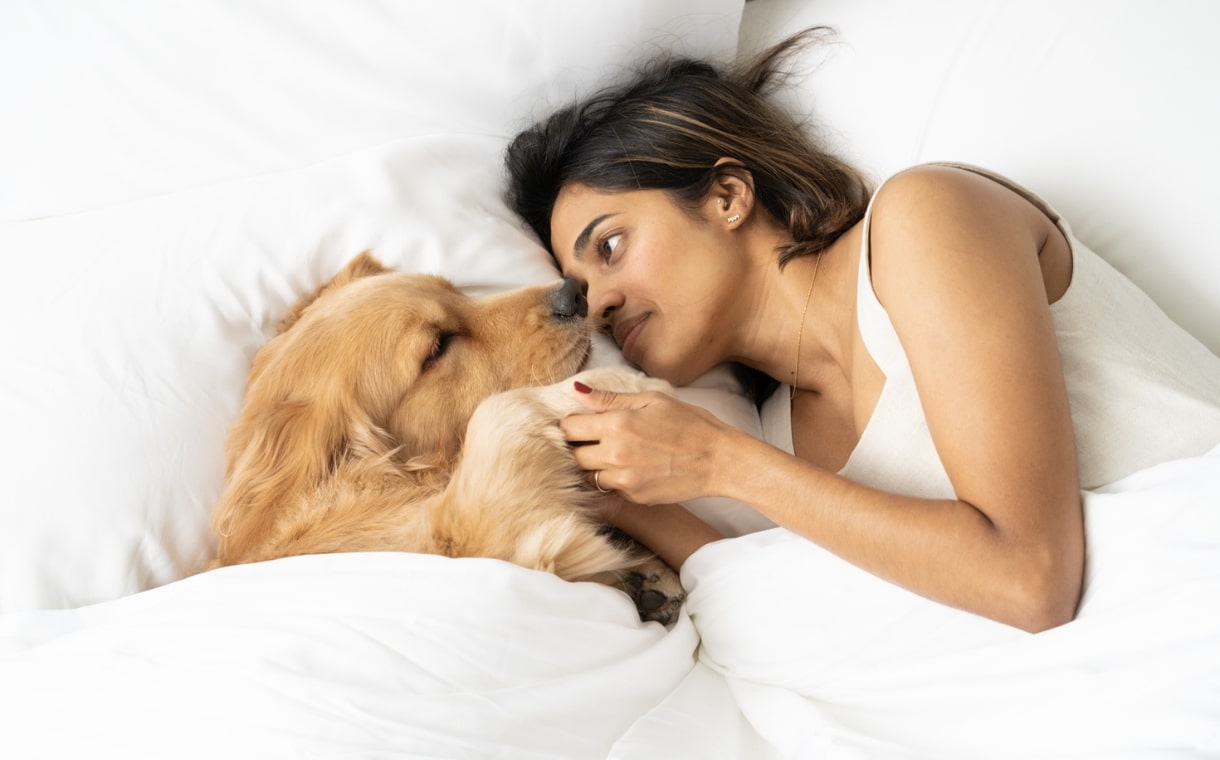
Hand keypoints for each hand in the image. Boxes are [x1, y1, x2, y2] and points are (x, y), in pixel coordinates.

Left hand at [561, 380, 732, 505]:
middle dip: (579, 447)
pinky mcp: (634, 496)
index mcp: (617, 424)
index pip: (569, 428)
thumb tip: (577, 390)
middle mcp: (615, 454)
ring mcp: (624, 479)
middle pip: (574, 456)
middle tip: (595, 440)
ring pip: (588, 476)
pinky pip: (610, 488)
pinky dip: (614, 479)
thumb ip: (610, 398)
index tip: (580, 423)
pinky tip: (632, 467)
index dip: (571, 425)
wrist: (719, 459)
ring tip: (613, 454)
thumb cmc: (690, 423)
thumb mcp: (652, 400)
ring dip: (594, 465)